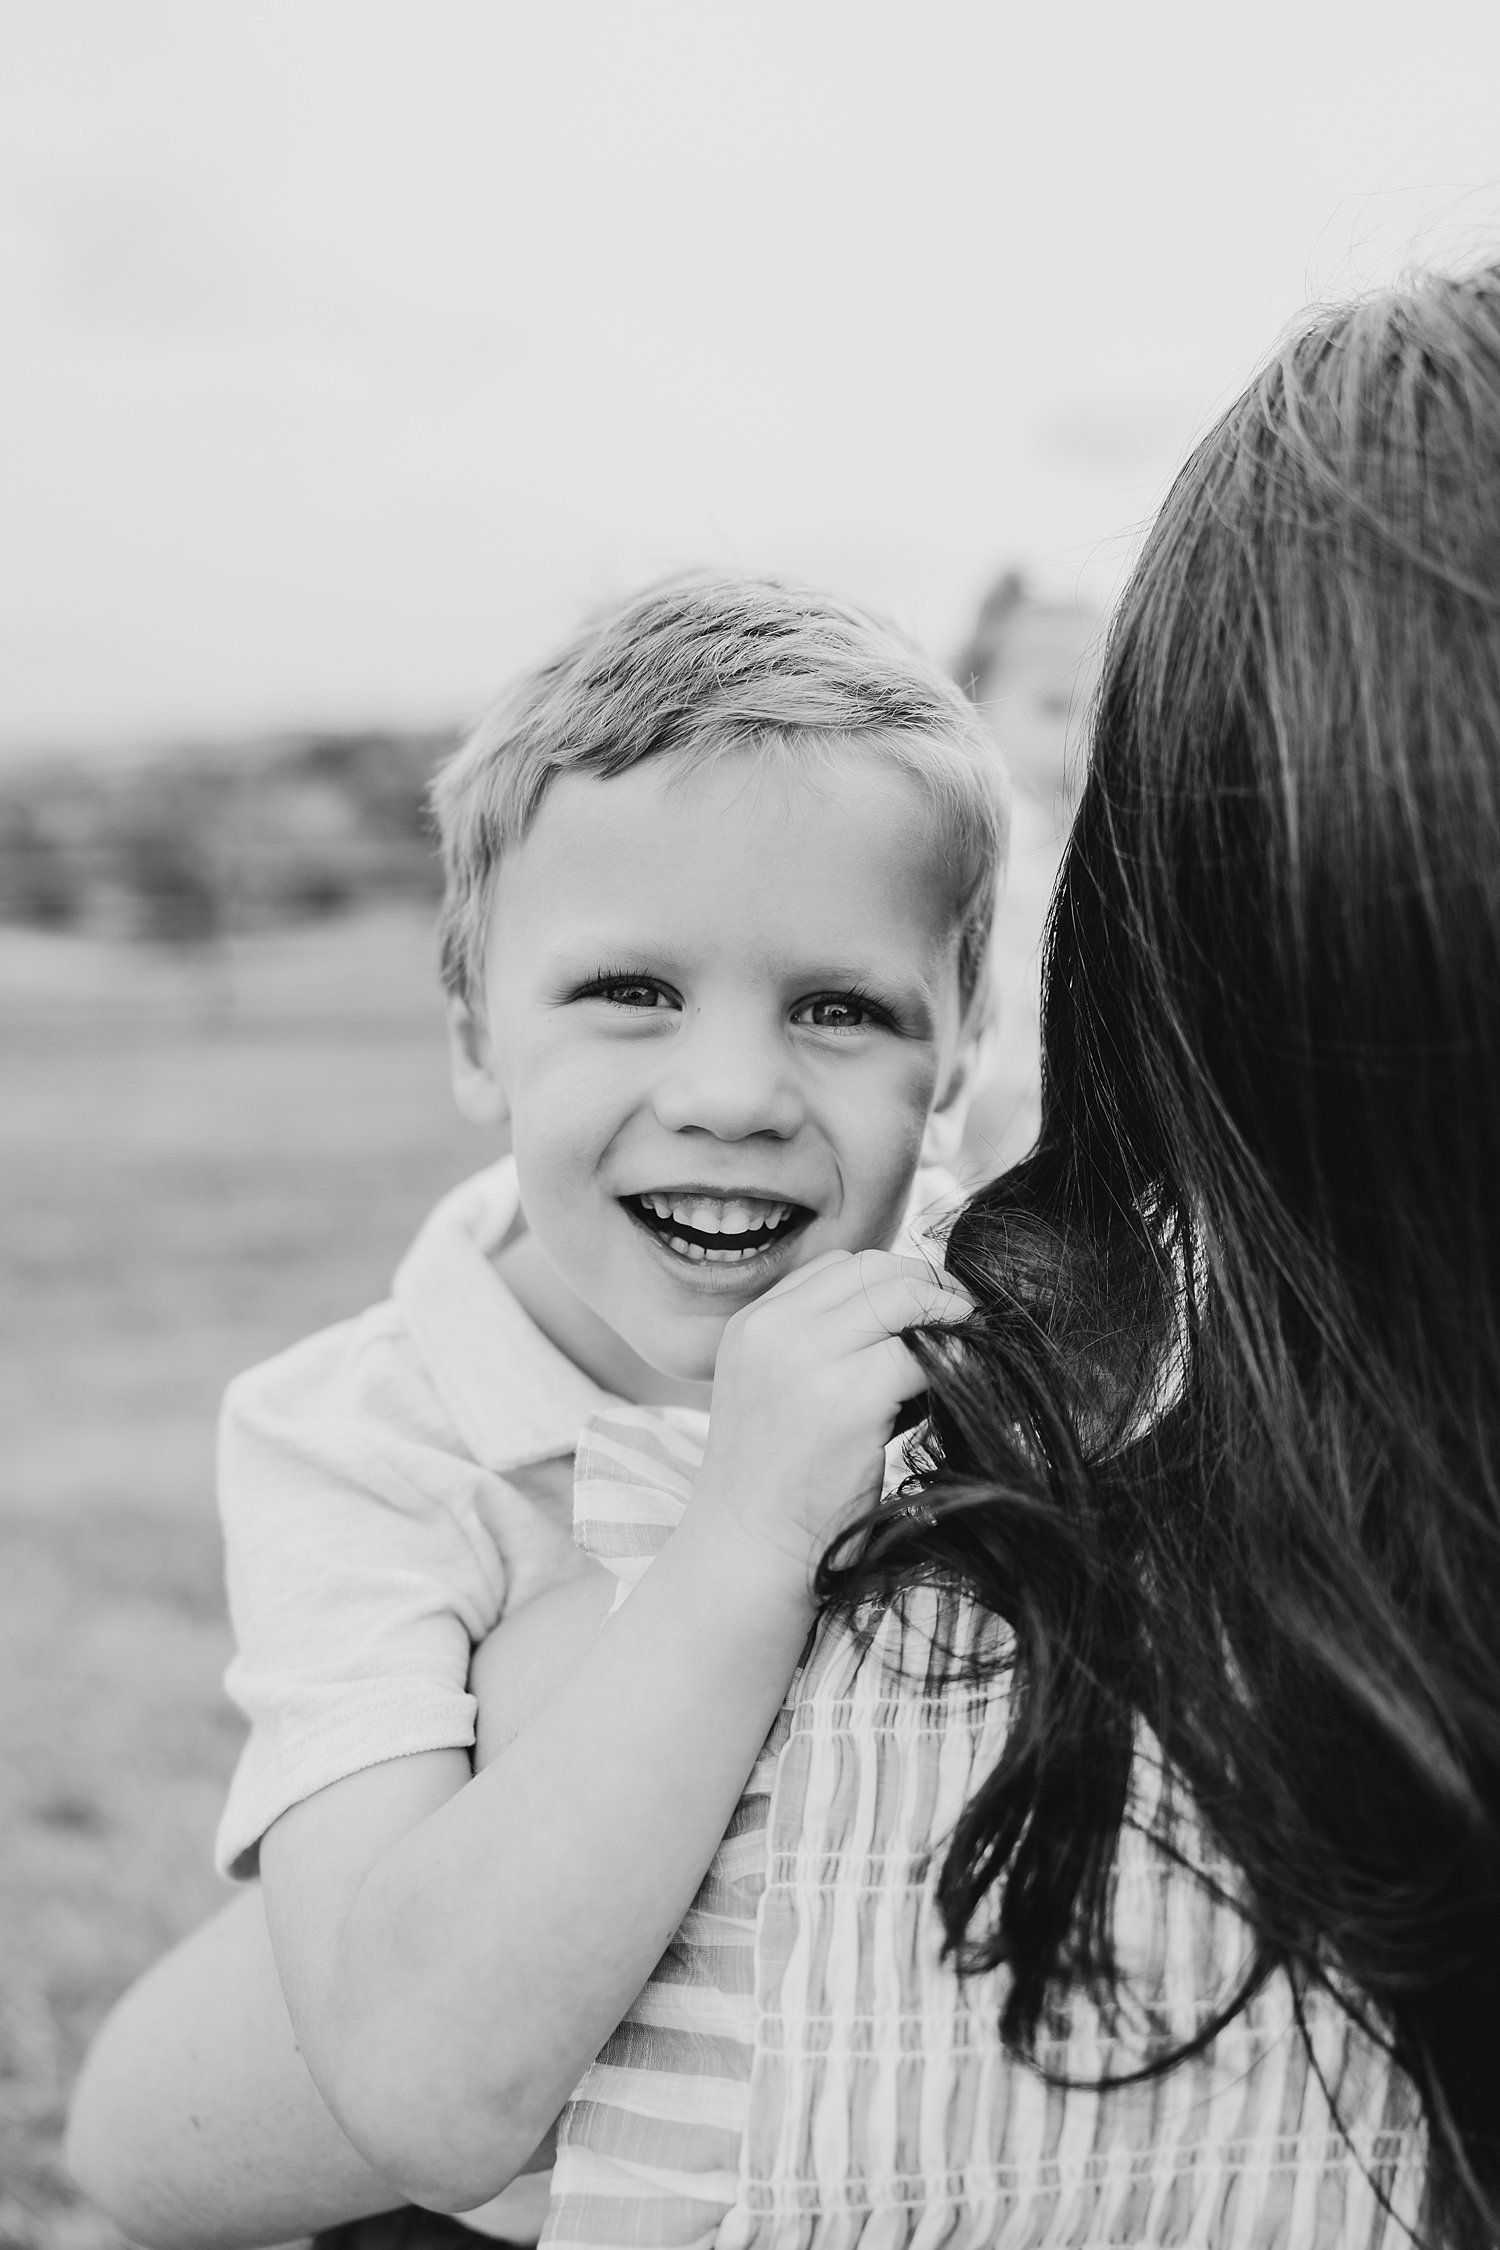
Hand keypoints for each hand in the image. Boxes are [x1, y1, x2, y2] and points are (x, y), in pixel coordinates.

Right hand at [694, 1248, 971, 1585]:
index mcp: (751, 1325)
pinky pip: (927, 1352)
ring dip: (945, 1320)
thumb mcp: (775, 1396)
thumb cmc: (775, 1491)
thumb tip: (911, 1316)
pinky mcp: (851, 1397)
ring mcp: (808, 1358)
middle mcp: (773, 1329)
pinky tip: (953, 1396)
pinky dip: (953, 1365)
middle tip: (965, 1325)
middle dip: (927, 1289)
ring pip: (904, 1296)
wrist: (746, 1558)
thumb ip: (819, 1349)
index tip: (926, 1316)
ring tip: (961, 1357)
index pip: (838, 1268)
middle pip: (874, 1268)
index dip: (891, 1284)